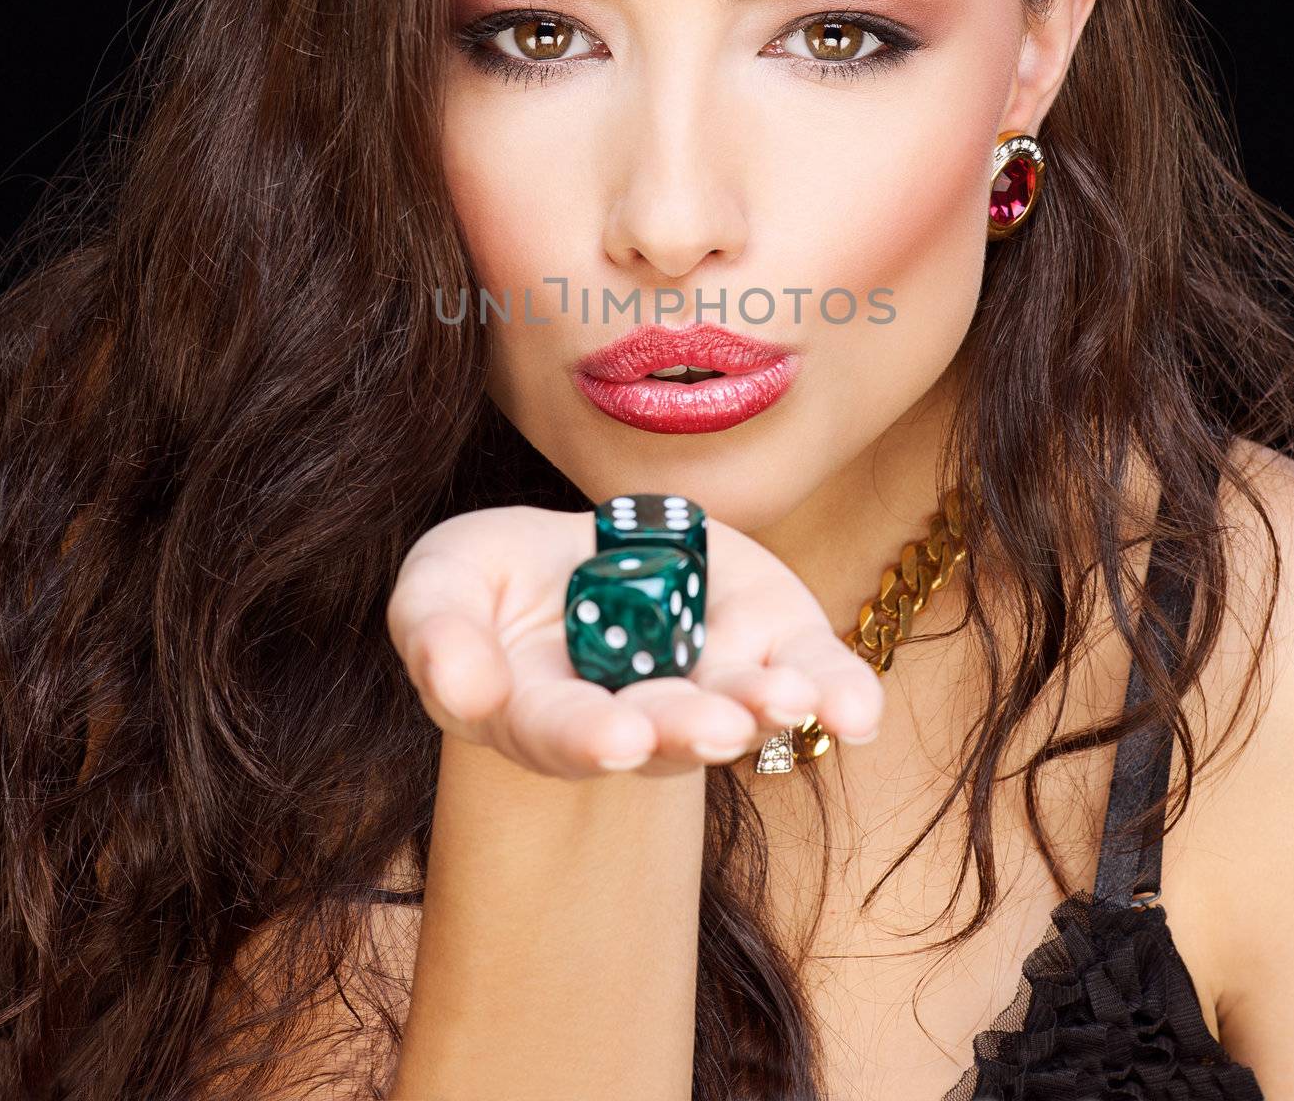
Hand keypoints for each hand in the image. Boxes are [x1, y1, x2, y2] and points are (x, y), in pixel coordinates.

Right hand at [386, 503, 883, 778]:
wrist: (572, 556)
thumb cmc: (490, 584)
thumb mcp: (441, 586)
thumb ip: (437, 636)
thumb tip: (461, 690)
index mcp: (544, 712)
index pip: (561, 731)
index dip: (586, 736)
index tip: (616, 737)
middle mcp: (634, 715)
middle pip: (661, 732)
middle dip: (688, 728)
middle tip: (716, 726)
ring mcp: (704, 680)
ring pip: (739, 708)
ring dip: (765, 709)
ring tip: (790, 698)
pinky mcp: (765, 636)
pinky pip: (808, 671)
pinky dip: (837, 692)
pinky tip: (856, 710)